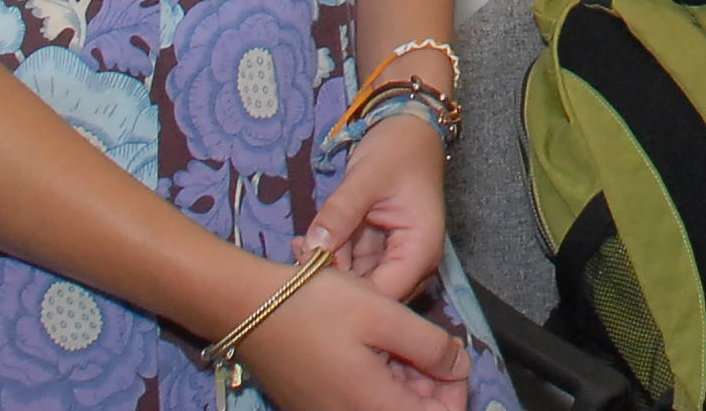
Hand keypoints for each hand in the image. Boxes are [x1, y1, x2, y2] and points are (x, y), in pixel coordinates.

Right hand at [235, 253, 475, 410]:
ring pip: (386, 408)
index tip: (452, 356)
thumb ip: (428, 345)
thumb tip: (459, 365)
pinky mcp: (314, 407)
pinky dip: (378, 382)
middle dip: (429, 384)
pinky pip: (360, 404)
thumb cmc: (316, 305)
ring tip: (398, 339)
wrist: (247, 307)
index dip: (454, 390)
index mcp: (371, 407)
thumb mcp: (383, 313)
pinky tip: (374, 349)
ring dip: (404, 382)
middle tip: (425, 341)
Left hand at [302, 105, 451, 302]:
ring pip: (356, 280)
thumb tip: (311, 249)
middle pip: (370, 293)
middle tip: (297, 257)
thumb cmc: (398, 150)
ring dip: (326, 267)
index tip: (311, 280)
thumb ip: (340, 213)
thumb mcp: (367, 178)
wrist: (409, 127)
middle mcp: (412, 261)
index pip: (385, 295)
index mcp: (421, 249)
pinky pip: (351, 263)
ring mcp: (395, 256)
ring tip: (297, 247)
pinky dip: (329, 255)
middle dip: (332, 280)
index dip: (349, 297)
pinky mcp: (379, 248)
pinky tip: (304, 243)